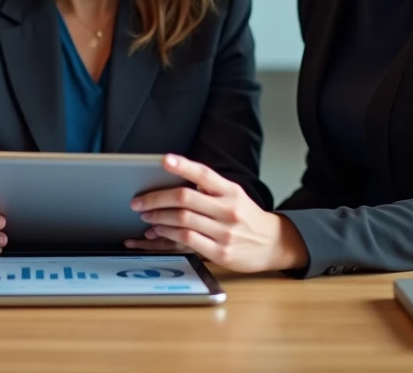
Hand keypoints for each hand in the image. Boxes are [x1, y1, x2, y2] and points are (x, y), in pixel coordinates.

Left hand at [126, 154, 307, 272]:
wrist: (273, 244)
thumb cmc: (247, 217)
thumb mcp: (235, 196)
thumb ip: (210, 189)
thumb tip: (175, 181)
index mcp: (231, 191)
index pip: (204, 174)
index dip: (183, 166)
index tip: (165, 160)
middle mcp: (228, 209)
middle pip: (185, 198)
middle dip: (156, 198)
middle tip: (139, 201)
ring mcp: (225, 232)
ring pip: (182, 219)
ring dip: (159, 216)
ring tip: (146, 216)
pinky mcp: (220, 252)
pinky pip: (187, 239)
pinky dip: (168, 234)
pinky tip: (159, 231)